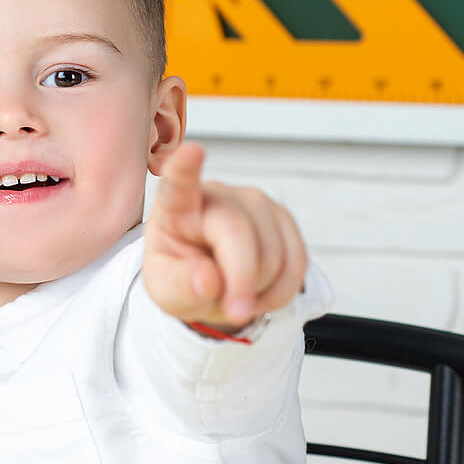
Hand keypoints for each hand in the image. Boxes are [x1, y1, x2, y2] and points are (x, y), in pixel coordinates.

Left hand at [142, 142, 307, 330]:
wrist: (209, 281)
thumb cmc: (181, 276)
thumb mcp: (166, 291)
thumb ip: (180, 287)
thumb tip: (208, 280)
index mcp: (177, 207)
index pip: (179, 185)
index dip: (185, 169)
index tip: (192, 151)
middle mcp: (219, 196)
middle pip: (239, 236)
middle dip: (240, 283)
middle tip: (232, 311)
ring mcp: (255, 204)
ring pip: (274, 256)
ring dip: (259, 291)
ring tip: (237, 294)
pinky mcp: (283, 219)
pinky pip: (297, 265)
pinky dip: (281, 292)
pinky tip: (260, 292)